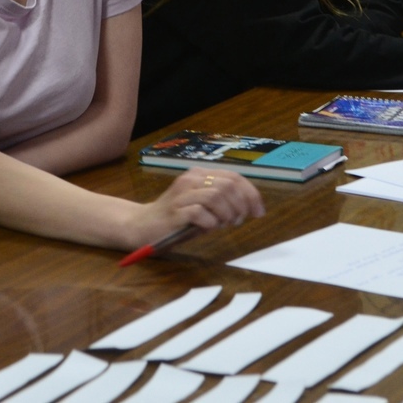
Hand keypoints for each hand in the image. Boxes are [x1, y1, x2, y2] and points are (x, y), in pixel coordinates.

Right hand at [129, 168, 264, 249]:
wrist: (143, 226)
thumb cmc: (177, 218)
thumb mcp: (204, 205)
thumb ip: (223, 201)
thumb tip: (251, 206)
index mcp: (199, 174)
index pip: (234, 177)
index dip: (251, 194)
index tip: (258, 212)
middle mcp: (191, 179)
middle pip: (228, 185)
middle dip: (240, 205)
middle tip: (237, 221)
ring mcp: (181, 194)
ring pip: (216, 196)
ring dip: (227, 213)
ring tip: (223, 224)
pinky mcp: (174, 211)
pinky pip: (200, 213)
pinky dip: (210, 222)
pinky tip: (207, 227)